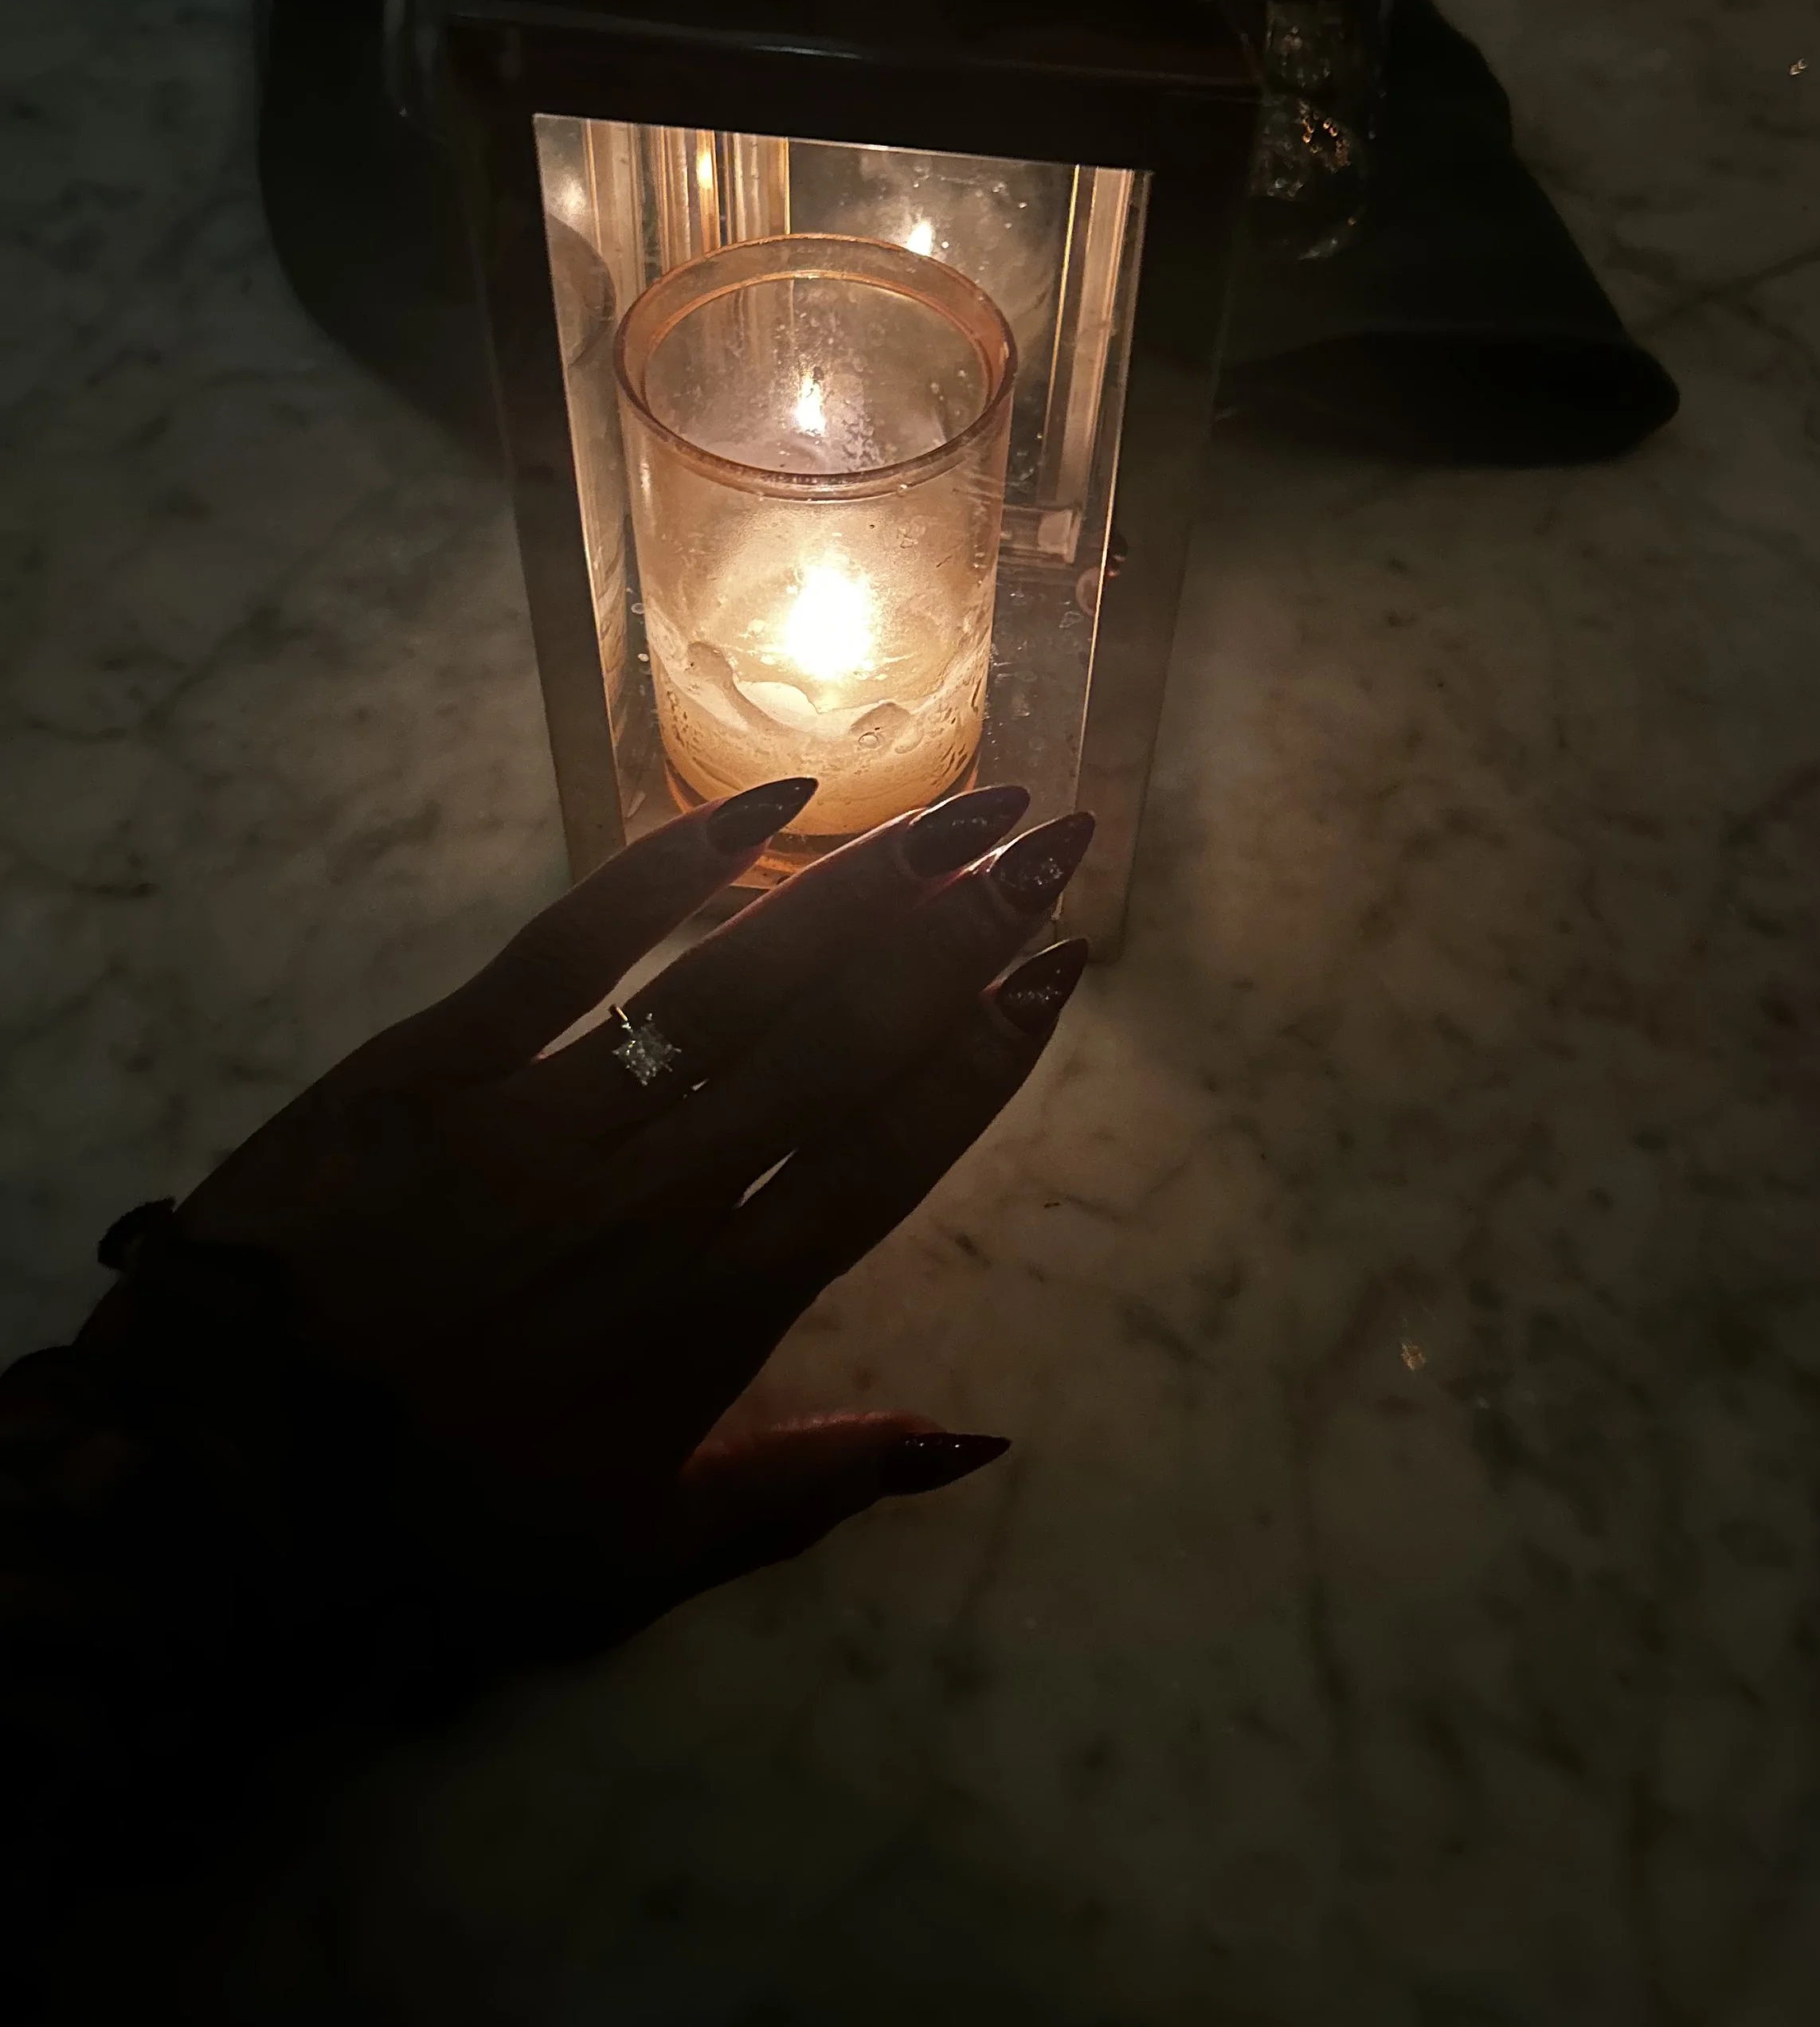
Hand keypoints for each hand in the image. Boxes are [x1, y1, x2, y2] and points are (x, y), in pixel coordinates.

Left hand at [82, 777, 1090, 1665]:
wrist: (220, 1475)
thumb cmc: (438, 1523)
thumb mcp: (634, 1554)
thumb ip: (808, 1488)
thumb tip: (975, 1438)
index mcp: (719, 1304)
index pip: (891, 1150)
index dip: (988, 1053)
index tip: (1063, 966)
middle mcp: (663, 1188)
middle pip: (846, 1036)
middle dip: (966, 930)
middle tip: (1054, 840)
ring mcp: (554, 1107)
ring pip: (742, 975)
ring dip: (865, 884)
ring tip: (960, 810)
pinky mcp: (446, 1052)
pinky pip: (578, 938)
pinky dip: (673, 863)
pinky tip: (769, 800)